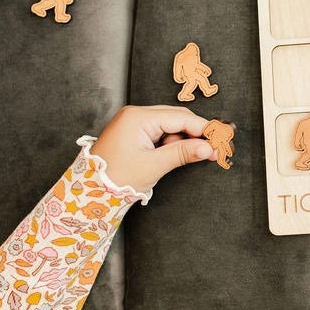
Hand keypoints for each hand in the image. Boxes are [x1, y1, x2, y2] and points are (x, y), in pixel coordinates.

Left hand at [89, 105, 217, 192]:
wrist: (87, 194)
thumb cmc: (114, 178)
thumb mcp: (153, 166)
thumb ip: (183, 153)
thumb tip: (207, 148)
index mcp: (138, 117)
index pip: (180, 118)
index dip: (203, 129)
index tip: (221, 139)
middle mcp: (135, 115)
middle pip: (177, 118)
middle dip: (196, 133)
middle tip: (215, 148)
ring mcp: (134, 124)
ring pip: (170, 126)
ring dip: (185, 140)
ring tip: (199, 155)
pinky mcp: (133, 135)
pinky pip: (160, 134)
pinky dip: (173, 144)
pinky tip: (182, 154)